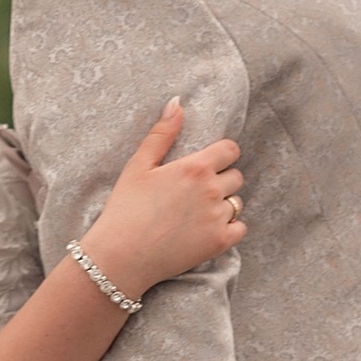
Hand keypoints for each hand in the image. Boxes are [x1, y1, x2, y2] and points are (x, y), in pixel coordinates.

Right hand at [82, 102, 244, 300]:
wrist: (121, 257)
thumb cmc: (125, 209)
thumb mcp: (138, 166)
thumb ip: (162, 133)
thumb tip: (178, 102)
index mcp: (195, 167)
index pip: (230, 150)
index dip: (221, 155)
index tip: (208, 164)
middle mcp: (212, 190)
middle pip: (236, 176)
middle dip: (221, 180)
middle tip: (195, 193)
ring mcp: (218, 218)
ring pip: (237, 203)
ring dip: (223, 205)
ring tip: (197, 213)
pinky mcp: (219, 243)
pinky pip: (240, 228)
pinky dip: (229, 229)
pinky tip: (206, 230)